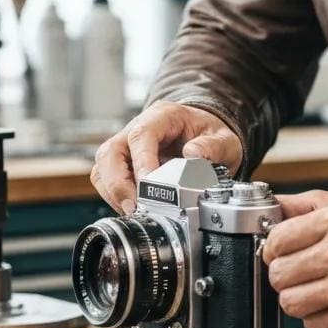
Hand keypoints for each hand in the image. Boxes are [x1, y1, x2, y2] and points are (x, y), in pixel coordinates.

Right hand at [91, 101, 242, 213]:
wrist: (204, 136)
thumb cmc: (209, 134)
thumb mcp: (224, 138)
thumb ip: (214, 146)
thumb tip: (193, 154)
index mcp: (162, 116)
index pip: (142, 134)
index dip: (141, 161)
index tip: (149, 185)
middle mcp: (138, 128)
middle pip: (111, 152)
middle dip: (118, 183)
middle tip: (135, 206)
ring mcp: (126, 146)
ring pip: (103, 167)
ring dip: (114, 192)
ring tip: (134, 211)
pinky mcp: (122, 164)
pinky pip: (106, 180)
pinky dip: (114, 197)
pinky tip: (132, 208)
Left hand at [264, 191, 327, 327]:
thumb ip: (309, 204)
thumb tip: (271, 204)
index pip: (277, 239)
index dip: (274, 247)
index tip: (282, 250)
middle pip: (278, 274)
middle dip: (285, 273)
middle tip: (303, 269)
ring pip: (290, 303)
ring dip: (299, 297)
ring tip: (318, 287)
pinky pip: (312, 325)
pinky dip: (318, 317)